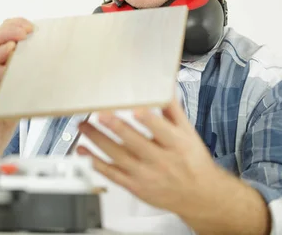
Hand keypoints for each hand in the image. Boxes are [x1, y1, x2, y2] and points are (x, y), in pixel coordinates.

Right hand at [0, 17, 33, 138]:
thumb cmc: (6, 107)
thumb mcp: (21, 83)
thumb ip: (28, 68)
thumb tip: (48, 57)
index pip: (4, 30)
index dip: (16, 25)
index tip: (32, 27)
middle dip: (10, 31)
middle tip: (25, 33)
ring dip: (2, 50)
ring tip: (14, 48)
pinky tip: (3, 71)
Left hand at [76, 100, 222, 217]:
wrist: (199, 196)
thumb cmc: (192, 161)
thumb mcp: (189, 133)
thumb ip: (173, 109)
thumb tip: (164, 85)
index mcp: (176, 144)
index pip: (160, 130)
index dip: (147, 119)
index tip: (135, 109)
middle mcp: (160, 160)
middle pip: (135, 142)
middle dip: (116, 127)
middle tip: (100, 114)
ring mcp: (145, 174)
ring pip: (118, 156)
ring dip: (98, 140)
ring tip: (84, 126)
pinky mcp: (134, 186)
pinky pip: (111, 174)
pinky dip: (94, 162)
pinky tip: (82, 150)